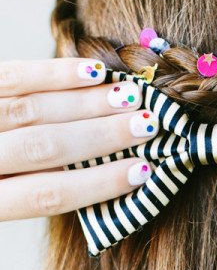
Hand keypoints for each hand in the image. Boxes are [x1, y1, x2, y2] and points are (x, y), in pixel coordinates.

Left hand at [0, 57, 157, 220]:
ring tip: (131, 99)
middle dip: (101, 136)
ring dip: (87, 103)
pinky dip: (51, 73)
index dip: (97, 185)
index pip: (46, 195)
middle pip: (43, 147)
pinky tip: (91, 73)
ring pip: (30, 109)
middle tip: (149, 125)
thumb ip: (23, 196)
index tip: (142, 173)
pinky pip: (9, 77)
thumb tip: (90, 178)